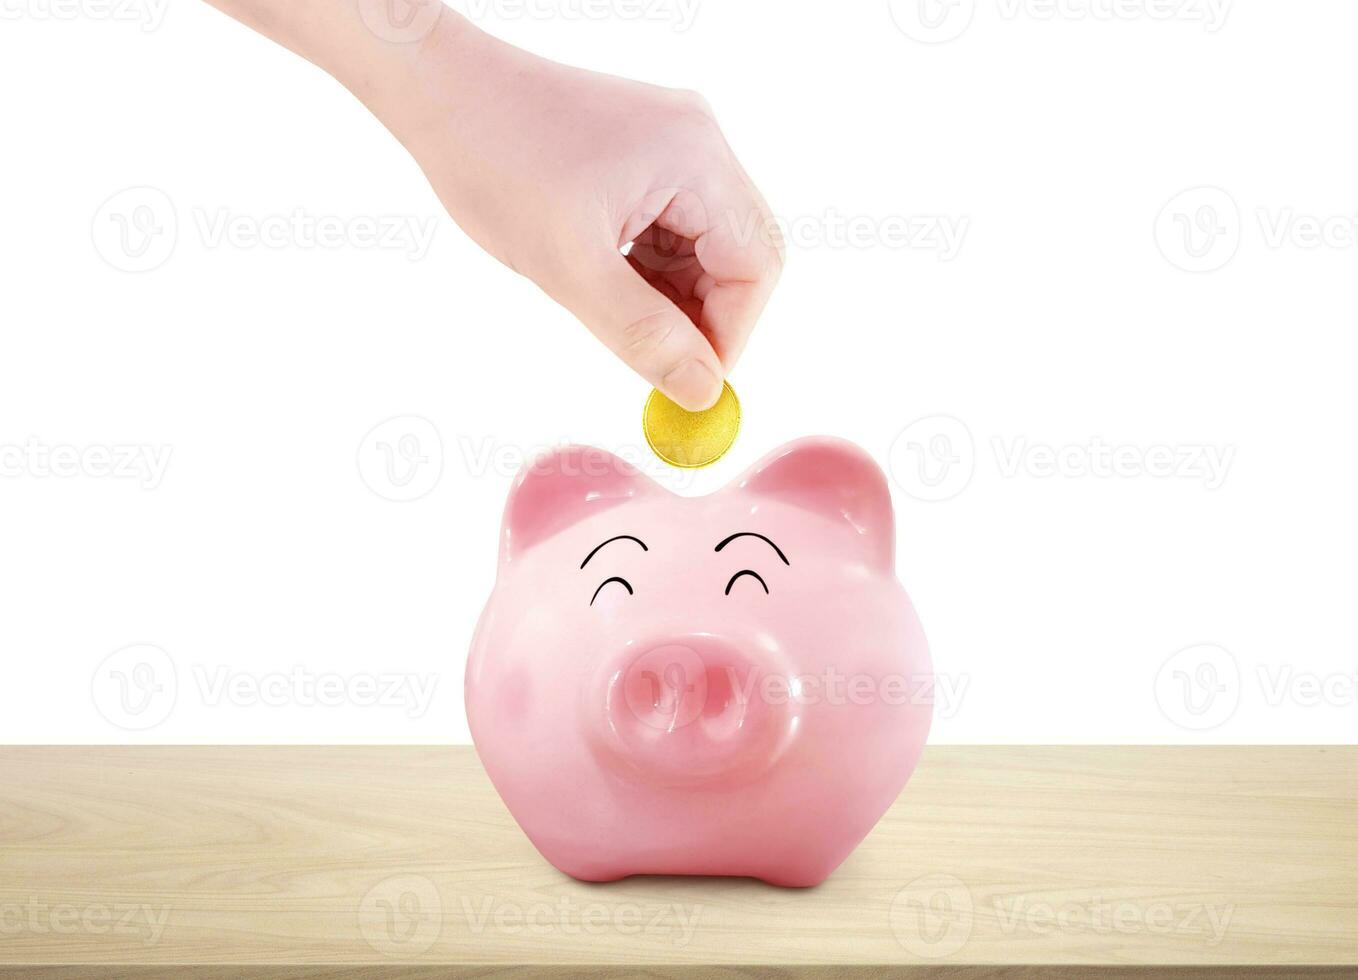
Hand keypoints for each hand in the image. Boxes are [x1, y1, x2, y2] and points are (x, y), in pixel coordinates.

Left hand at [382, 17, 783, 409]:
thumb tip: (701, 391)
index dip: (730, 334)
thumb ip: (644, 334)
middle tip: (660, 361)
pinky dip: (654, 267)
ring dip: (676, 294)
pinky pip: (677, 224)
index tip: (690, 382)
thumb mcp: (569, 268)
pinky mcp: (649, 149)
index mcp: (694, 159)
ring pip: (708, 245)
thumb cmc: (495, 163)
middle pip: (742, 253)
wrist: (441, 90)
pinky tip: (608, 280)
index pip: (754, 266)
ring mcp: (676, 141)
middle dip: (706, 315)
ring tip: (615, 313)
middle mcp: (699, 141)